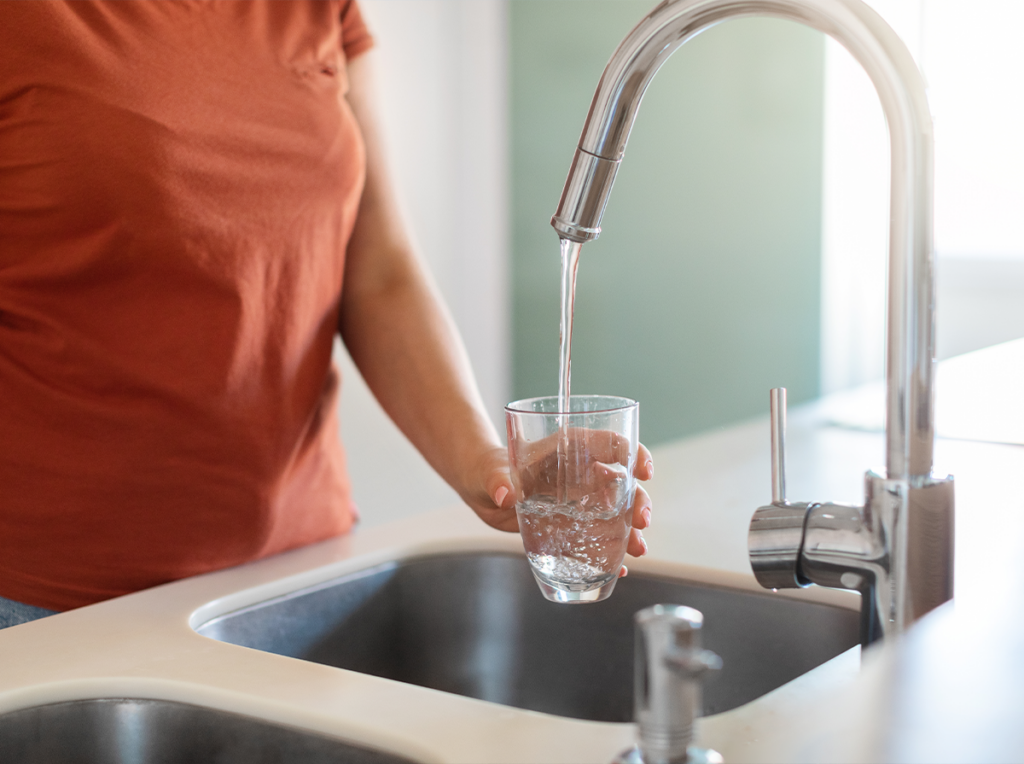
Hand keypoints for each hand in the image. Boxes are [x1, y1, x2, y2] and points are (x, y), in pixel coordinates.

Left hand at [463, 435, 653, 576]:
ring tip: (638, 549)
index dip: (631, 453)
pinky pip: (598, 535)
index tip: (643, 471)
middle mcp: (580, 473)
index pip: (608, 442)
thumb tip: (503, 494)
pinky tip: (619, 567)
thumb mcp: (490, 472)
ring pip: (616, 511)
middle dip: (638, 500)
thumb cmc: (488, 470)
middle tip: (643, 520)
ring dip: (632, 529)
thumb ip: (496, 479)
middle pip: (620, 482)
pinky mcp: (573, 523)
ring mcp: (580, 499)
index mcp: (567, 448)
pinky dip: (611, 551)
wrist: (483, 490)